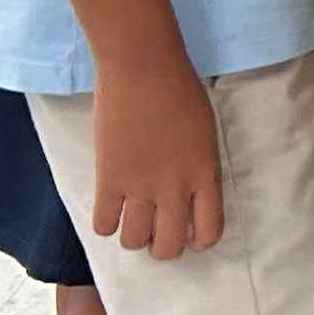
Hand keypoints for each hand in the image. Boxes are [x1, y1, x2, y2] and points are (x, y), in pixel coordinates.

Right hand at [90, 61, 223, 259]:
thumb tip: (188, 196)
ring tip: (133, 217)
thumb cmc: (180, 90)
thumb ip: (200, 168)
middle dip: (163, 246)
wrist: (143, 67)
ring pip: (134, 241)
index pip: (210, 231)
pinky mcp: (108, 179)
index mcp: (206, 173)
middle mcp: (175, 187)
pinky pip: (103, 225)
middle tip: (157, 230)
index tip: (190, 232)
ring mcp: (140, 186)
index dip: (199, 240)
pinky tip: (110, 206)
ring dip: (133, 236)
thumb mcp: (205, 133)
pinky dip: (105, 223)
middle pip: (169, 247)